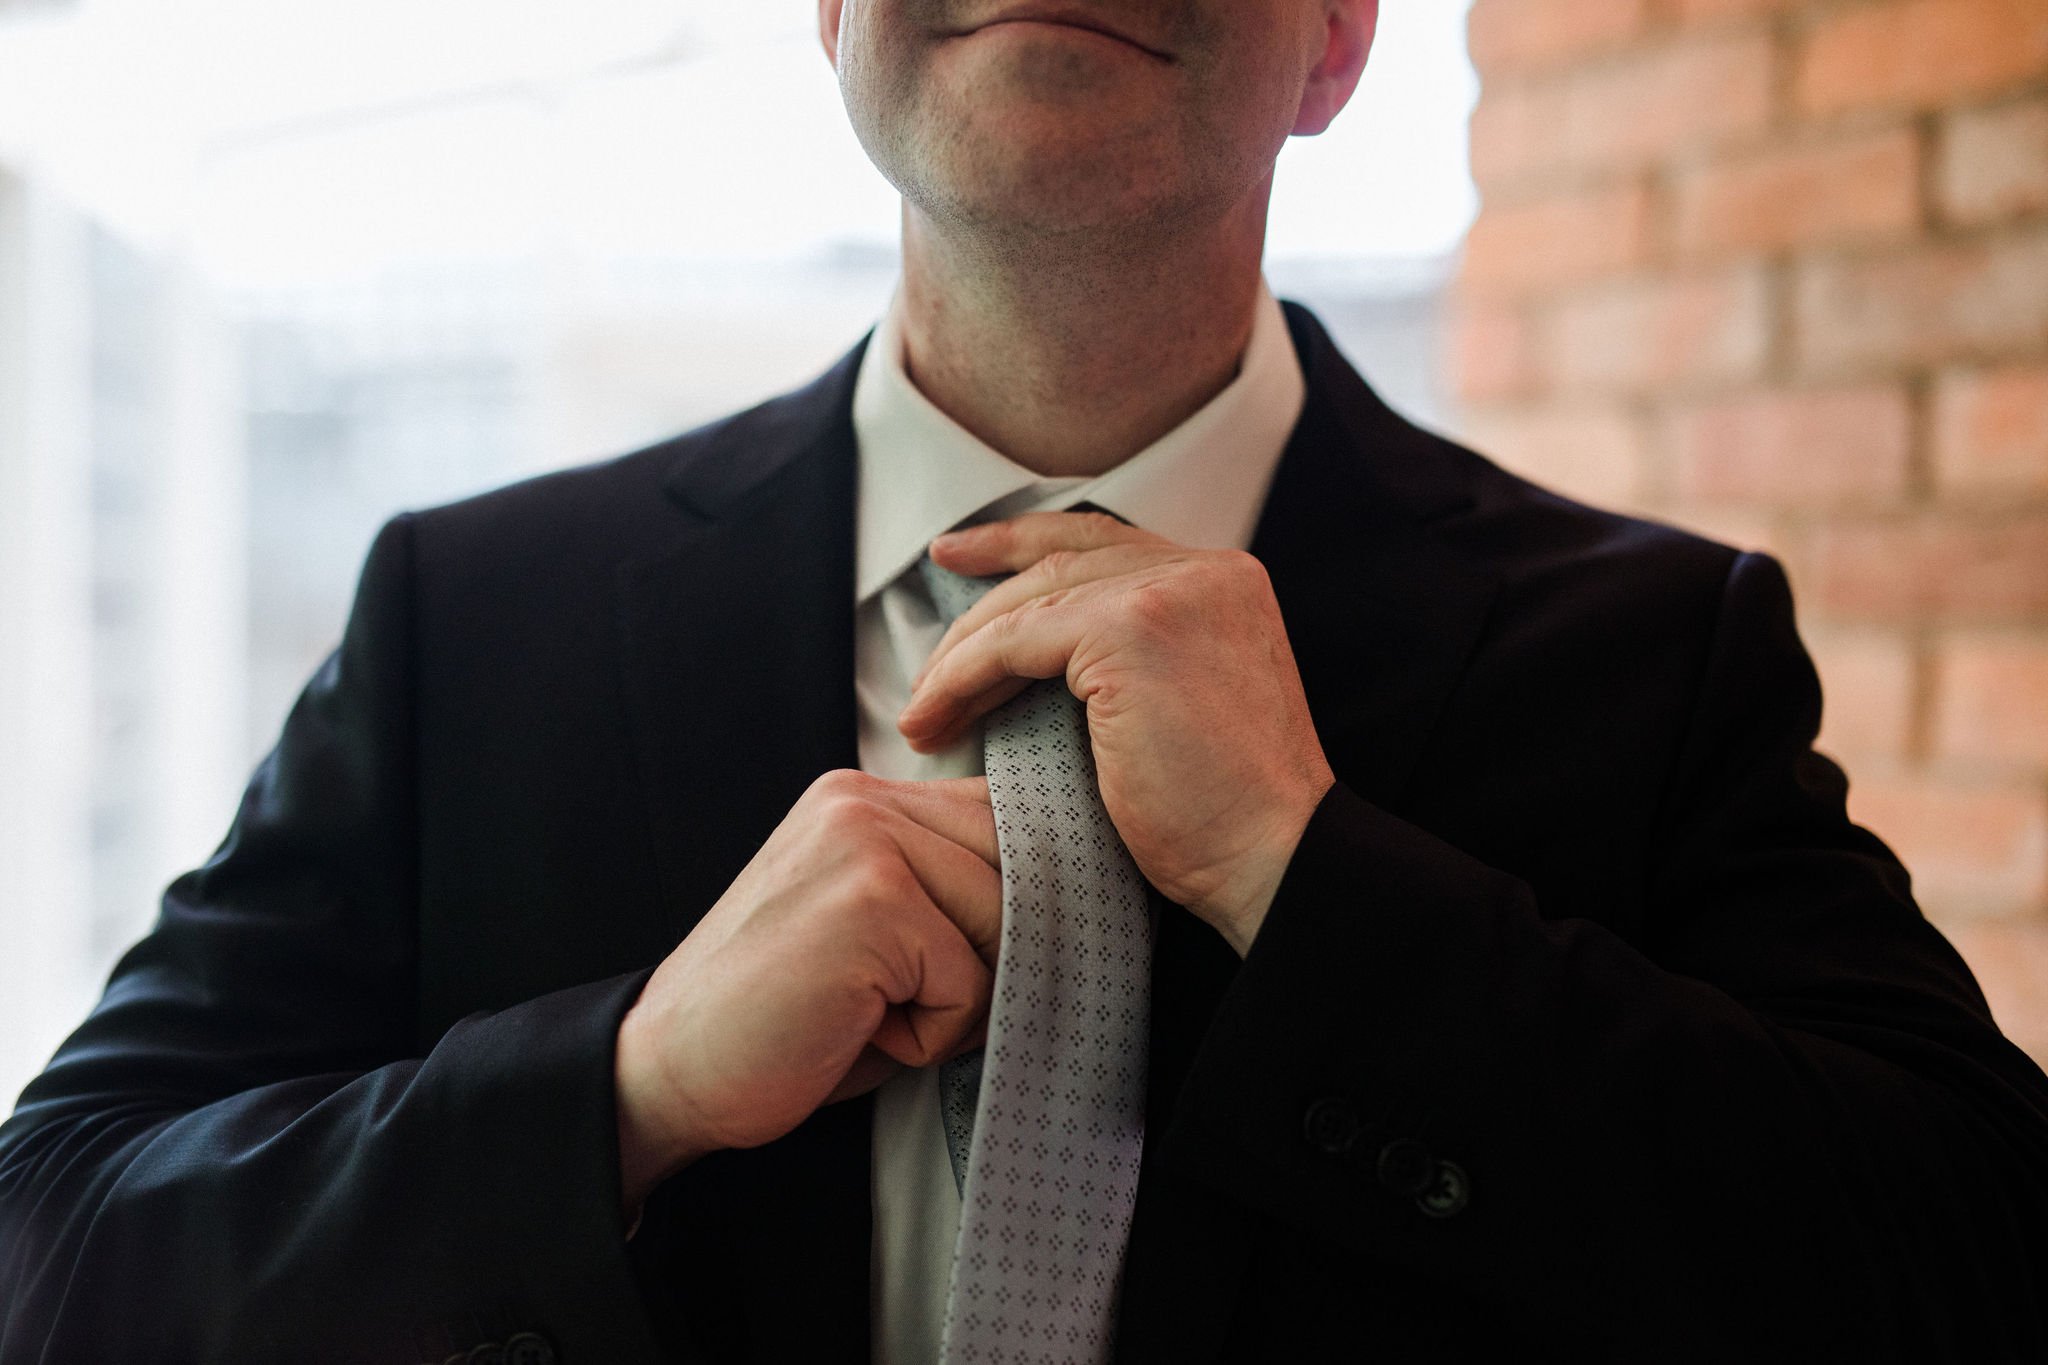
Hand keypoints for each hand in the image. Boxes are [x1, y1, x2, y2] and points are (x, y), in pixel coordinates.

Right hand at [613, 771, 1002, 1213]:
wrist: (668, 1072)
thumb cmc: (784, 1016)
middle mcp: (863, 800)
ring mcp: (866, 843)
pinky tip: (853, 1028)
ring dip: (956, 1000)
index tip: (972, 960)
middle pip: (1020, 870)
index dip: (1011, 904)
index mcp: (863, 798)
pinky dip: (929, 1033)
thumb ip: (944, 889)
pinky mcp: (871, 901)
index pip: (1003, 823)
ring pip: (1004, 925)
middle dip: (989, 955)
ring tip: (870, 1011)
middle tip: (902, 1001)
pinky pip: (969, 982)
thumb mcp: (874, 928)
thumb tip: (1068, 900)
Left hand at [900, 510, 1335, 955]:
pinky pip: (1012, 642)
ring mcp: (1169, 592)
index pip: (1104, 542)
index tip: (962, 555)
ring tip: (923, 711)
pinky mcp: (1130, 629)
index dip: (1024, 543)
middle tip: (924, 650)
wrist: (1273, 859)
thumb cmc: (1225, 815)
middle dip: (978, 595)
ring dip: (960, 657)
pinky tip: (934, 717)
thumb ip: (1134, 657)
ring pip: (1029, 602)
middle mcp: (1203, 570)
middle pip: (1060, 559)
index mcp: (1224, 581)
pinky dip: (961, 679)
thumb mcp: (1182, 704)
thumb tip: (1030, 655)